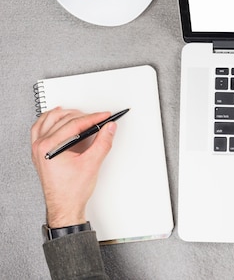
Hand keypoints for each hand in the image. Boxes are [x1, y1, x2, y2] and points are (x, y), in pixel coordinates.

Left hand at [31, 107, 115, 227]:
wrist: (64, 206)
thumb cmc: (71, 191)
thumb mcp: (92, 164)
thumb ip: (103, 142)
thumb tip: (109, 128)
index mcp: (49, 147)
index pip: (74, 124)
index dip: (93, 118)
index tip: (104, 116)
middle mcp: (40, 146)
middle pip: (63, 119)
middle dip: (83, 116)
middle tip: (98, 118)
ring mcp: (38, 149)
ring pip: (48, 120)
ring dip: (65, 114)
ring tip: (81, 115)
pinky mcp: (39, 152)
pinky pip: (40, 128)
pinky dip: (50, 120)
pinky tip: (59, 119)